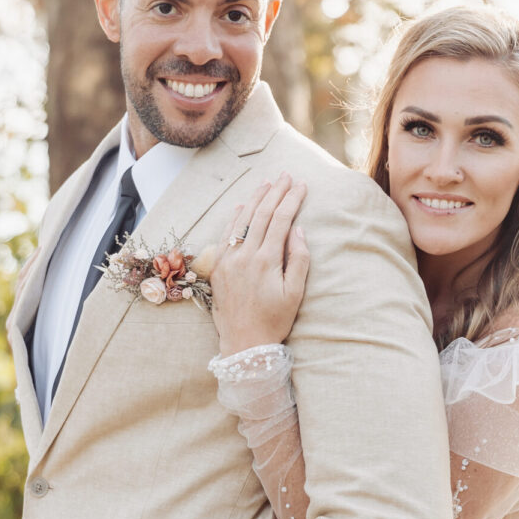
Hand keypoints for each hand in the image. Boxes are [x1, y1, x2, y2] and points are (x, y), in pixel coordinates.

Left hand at [210, 173, 309, 356]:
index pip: (281, 220)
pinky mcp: (218, 267)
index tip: (301, 185)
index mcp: (266, 261)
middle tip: (285, 176)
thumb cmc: (274, 321)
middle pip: (262, 214)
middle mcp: (245, 255)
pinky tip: (242, 206)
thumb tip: (298, 230)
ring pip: (242, 220)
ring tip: (267, 183)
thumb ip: (298, 260)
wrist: (243, 343)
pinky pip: (225, 235)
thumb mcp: (294, 294)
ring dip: (255, 199)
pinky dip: (234, 218)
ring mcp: (228, 260)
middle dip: (275, 192)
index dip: (292, 199)